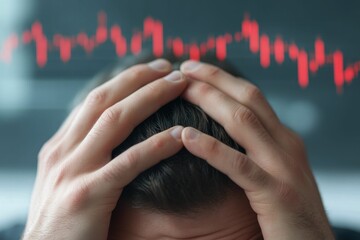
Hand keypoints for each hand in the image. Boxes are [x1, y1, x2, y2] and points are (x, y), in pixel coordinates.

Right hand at [23, 59, 186, 239]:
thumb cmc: (63, 221)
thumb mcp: (66, 179)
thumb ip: (85, 154)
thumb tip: (113, 133)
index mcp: (60, 146)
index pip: (94, 100)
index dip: (124, 81)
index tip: (150, 70)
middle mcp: (63, 151)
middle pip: (104, 100)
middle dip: (138, 78)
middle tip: (168, 66)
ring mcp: (73, 172)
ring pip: (115, 120)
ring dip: (150, 98)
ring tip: (179, 85)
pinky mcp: (87, 196)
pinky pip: (128, 163)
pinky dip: (156, 146)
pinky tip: (180, 134)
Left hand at [180, 61, 334, 239]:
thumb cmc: (288, 213)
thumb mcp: (276, 172)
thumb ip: (257, 151)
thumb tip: (223, 132)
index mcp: (284, 139)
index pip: (253, 97)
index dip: (223, 79)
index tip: (195, 70)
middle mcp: (286, 145)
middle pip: (248, 98)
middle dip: (214, 79)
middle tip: (183, 67)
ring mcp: (283, 167)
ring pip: (243, 121)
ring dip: (210, 100)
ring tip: (181, 89)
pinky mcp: (276, 194)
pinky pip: (238, 165)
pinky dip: (210, 148)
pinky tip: (184, 136)